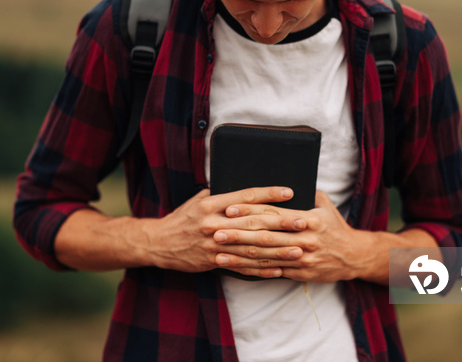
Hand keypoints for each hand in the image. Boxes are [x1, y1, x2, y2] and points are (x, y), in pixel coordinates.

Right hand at [145, 187, 307, 277]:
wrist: (158, 243)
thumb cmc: (182, 218)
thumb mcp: (199, 200)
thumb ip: (222, 196)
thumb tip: (247, 192)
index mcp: (211, 204)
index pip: (245, 196)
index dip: (269, 194)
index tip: (289, 192)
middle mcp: (213, 224)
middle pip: (253, 223)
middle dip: (281, 222)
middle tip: (303, 221)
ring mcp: (214, 245)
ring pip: (251, 248)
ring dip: (277, 250)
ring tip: (298, 249)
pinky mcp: (213, 262)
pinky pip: (242, 267)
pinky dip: (261, 269)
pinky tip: (279, 269)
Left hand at [213, 191, 377, 281]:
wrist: (354, 256)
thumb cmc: (335, 225)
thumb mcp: (324, 203)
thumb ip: (304, 192)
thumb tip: (282, 180)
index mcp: (308, 219)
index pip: (273, 213)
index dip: (250, 211)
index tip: (229, 209)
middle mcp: (304, 239)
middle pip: (265, 236)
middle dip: (238, 234)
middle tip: (215, 231)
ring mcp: (301, 258)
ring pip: (265, 256)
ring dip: (239, 255)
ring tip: (218, 252)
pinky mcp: (299, 273)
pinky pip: (271, 271)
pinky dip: (252, 270)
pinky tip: (235, 267)